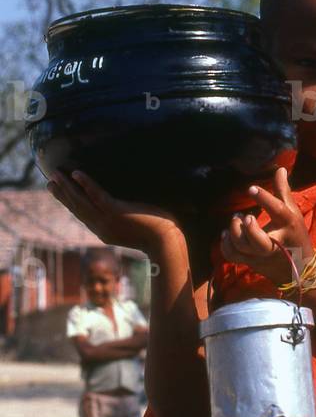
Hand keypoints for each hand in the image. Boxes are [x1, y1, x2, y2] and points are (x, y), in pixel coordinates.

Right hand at [47, 170, 181, 253]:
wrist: (166, 243)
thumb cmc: (156, 234)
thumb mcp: (133, 227)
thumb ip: (123, 219)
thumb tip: (122, 207)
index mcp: (104, 232)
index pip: (82, 215)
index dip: (68, 203)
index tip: (57, 192)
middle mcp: (102, 228)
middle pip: (77, 208)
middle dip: (62, 194)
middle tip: (49, 180)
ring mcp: (108, 221)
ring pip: (82, 201)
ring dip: (67, 187)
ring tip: (55, 174)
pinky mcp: (116, 213)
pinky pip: (97, 195)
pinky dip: (86, 184)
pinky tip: (77, 173)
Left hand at [220, 167, 313, 285]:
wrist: (299, 271)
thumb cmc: (296, 237)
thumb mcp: (293, 214)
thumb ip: (284, 191)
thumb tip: (281, 169)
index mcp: (288, 225)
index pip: (278, 210)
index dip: (264, 198)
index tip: (251, 188)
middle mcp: (275, 242)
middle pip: (259, 241)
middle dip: (248, 229)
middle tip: (244, 217)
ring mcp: (261, 255)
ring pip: (242, 248)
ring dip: (234, 232)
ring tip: (236, 220)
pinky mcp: (251, 263)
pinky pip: (233, 256)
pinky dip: (226, 244)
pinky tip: (227, 234)